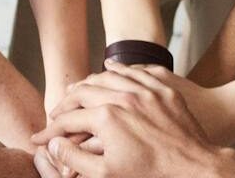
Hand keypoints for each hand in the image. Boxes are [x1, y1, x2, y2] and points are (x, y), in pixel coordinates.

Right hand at [32, 64, 232, 177]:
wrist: (194, 168)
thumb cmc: (150, 175)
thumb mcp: (106, 175)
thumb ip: (74, 157)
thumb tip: (54, 143)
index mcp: (106, 117)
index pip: (69, 119)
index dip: (51, 130)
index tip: (39, 138)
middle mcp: (123, 97)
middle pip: (83, 92)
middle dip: (65, 103)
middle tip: (55, 114)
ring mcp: (144, 89)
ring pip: (107, 77)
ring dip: (87, 84)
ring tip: (76, 93)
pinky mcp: (162, 88)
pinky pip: (135, 71)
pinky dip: (118, 69)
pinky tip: (109, 68)